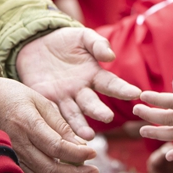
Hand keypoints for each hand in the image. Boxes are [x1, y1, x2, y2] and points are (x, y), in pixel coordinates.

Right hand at [0, 77, 97, 172]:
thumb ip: (60, 125)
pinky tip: (63, 172)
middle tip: (94, 171)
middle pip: (51, 170)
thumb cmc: (14, 95)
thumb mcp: (41, 101)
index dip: (78, 155)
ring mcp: (13, 155)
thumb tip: (81, 145)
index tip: (94, 153)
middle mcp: (19, 143)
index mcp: (28, 124)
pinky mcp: (11, 160)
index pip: (58, 148)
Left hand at [16, 28, 140, 139]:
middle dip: (99, 111)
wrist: (36, 43)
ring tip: (87, 135)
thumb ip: (97, 44)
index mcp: (94, 76)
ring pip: (73, 114)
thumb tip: (110, 56)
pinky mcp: (44, 99)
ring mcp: (63, 97)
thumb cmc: (65, 40)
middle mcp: (81, 91)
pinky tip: (59, 132)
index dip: (123, 89)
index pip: (111, 84)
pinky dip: (55, 122)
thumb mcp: (83, 37)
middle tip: (107, 117)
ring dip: (79, 125)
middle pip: (92, 104)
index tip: (136, 94)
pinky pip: (50, 111)